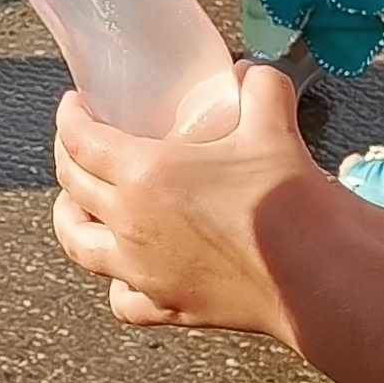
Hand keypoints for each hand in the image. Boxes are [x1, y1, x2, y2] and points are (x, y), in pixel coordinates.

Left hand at [48, 66, 324, 339]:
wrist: (317, 274)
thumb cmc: (288, 204)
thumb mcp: (272, 123)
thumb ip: (258, 87)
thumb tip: (249, 75)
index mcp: (144, 174)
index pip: (81, 141)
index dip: (69, 117)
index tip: (74, 106)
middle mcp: (130, 225)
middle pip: (71, 188)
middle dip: (67, 159)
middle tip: (77, 146)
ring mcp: (142, 272)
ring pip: (79, 246)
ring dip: (70, 220)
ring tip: (79, 207)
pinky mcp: (166, 306)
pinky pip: (122, 299)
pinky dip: (117, 283)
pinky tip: (127, 271)